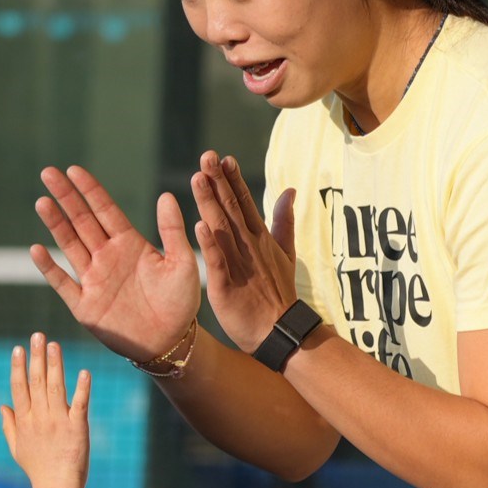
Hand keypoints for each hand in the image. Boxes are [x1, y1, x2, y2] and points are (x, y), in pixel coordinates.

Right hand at [0, 332, 90, 487]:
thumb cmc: (38, 469)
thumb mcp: (17, 448)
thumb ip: (9, 425)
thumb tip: (2, 405)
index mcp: (25, 421)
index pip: (19, 388)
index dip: (19, 367)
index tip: (18, 348)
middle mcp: (40, 418)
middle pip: (36, 382)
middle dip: (36, 357)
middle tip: (38, 335)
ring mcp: (58, 421)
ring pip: (55, 387)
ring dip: (55, 365)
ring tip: (55, 345)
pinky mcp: (77, 427)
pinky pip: (80, 404)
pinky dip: (82, 388)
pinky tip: (84, 372)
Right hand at [31, 165, 201, 361]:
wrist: (172, 342)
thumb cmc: (181, 302)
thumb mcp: (183, 263)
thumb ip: (172, 231)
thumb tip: (166, 196)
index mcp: (130, 244)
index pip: (105, 210)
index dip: (90, 190)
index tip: (74, 170)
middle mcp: (107, 257)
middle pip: (81, 221)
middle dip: (65, 197)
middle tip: (48, 173)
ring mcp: (94, 280)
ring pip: (69, 245)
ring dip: (55, 224)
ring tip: (42, 201)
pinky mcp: (85, 305)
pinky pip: (63, 283)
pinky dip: (49, 267)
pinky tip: (36, 249)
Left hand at [189, 150, 299, 352]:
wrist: (279, 330)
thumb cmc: (278, 293)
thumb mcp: (285, 252)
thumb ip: (284, 220)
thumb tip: (290, 190)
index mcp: (260, 237)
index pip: (245, 202)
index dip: (233, 180)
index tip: (223, 157)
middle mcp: (249, 246)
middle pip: (232, 208)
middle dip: (218, 182)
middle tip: (206, 156)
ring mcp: (239, 264)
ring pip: (222, 228)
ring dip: (210, 203)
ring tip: (197, 179)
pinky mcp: (227, 285)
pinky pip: (217, 262)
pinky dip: (210, 244)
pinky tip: (199, 226)